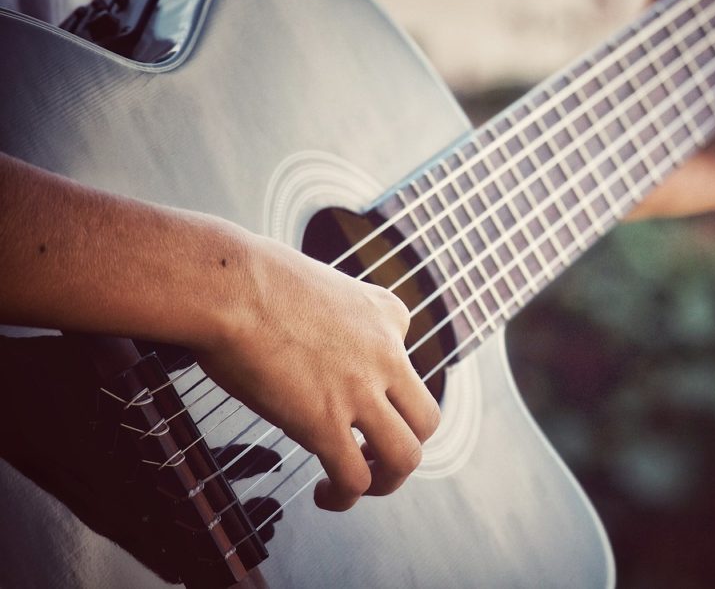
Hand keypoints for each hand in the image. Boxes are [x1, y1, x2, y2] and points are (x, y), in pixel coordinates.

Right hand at [198, 235, 440, 511]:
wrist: (227, 285)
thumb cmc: (249, 277)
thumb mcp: (319, 281)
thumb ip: (332, 310)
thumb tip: (305, 330)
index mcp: (386, 313)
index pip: (406, 355)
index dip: (383, 383)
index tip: (355, 392)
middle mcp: (386, 353)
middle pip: (426, 418)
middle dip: (406, 443)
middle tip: (373, 453)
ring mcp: (360, 390)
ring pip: (406, 455)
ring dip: (387, 480)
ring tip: (360, 484)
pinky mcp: (324, 422)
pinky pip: (354, 477)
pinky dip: (345, 496)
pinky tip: (325, 495)